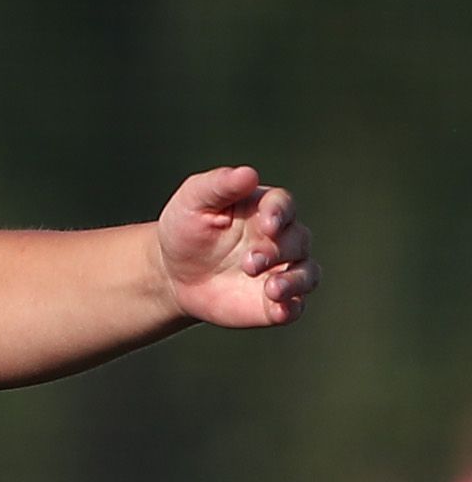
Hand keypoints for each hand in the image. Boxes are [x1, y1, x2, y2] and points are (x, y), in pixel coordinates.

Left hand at [157, 167, 313, 328]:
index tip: (267, 224)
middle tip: (249, 262)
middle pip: (298, 240)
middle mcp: (282, 238)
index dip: (280, 214)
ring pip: (308, 273)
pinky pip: (295, 307)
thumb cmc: (186, 229)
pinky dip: (291, 307)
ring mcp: (282, 270)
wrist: (173, 273)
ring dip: (295, 281)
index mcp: (264, 209)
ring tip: (272, 288)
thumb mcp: (193, 201)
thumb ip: (219, 185)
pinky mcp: (276, 301)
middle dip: (277, 251)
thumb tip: (248, 173)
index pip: (284, 205)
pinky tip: (277, 308)